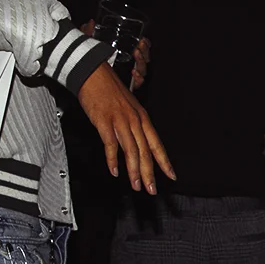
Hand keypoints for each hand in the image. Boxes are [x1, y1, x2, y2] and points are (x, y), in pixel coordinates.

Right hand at [77, 63, 174, 193]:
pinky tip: (114, 171)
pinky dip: (112, 159)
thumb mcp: (128, 108)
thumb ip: (134, 126)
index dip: (165, 162)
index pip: (157, 145)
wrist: (92, 73)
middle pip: (146, 152)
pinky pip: (111, 144)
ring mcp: (120, 121)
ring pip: (132, 151)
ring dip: (134, 171)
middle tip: (152, 190)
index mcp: (143, 119)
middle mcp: (135, 121)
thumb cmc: (109, 91)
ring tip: (136, 186)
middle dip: (150, 173)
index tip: (172, 176)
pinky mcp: (104, 122)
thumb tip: (138, 143)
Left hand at [80, 20, 149, 90]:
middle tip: (139, 45)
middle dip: (144, 50)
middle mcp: (129, 63)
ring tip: (136, 54)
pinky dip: (138, 78)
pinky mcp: (127, 84)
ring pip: (143, 69)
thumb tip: (90, 22)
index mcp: (124, 52)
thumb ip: (89, 32)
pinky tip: (134, 72)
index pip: (140, 47)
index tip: (142, 39)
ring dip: (142, 61)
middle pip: (145, 57)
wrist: (86, 76)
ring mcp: (129, 74)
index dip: (144, 43)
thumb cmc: (90, 59)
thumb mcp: (89, 43)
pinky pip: (138, 82)